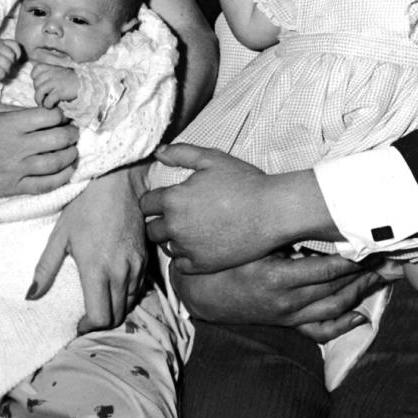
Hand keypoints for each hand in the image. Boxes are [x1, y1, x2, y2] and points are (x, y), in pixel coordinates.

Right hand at [0, 38, 21, 96]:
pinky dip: (1, 77)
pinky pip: (2, 73)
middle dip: (11, 63)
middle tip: (3, 66)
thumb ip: (11, 52)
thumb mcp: (1, 52)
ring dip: (6, 71)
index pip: (15, 44)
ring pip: (8, 65)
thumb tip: (22, 58)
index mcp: (0, 42)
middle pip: (12, 56)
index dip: (17, 53)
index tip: (12, 59)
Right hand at [0, 104, 77, 198]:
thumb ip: (14, 111)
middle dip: (71, 133)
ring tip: (72, 149)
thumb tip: (41, 111)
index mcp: (9, 125)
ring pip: (55, 162)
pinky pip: (45, 184)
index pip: (47, 117)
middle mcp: (15, 146)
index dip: (60, 115)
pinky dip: (62, 177)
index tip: (61, 116)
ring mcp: (16, 169)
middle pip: (57, 139)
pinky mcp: (15, 187)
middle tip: (73, 132)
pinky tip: (67, 170)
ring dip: (70, 155)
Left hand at [29, 167, 146, 331]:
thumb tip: (30, 296)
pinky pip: (139, 287)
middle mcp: (120, 272)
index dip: (88, 326)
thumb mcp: (59, 236)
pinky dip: (127, 293)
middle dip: (102, 320)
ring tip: (100, 300)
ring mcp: (136, 265)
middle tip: (87, 316)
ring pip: (130, 302)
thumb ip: (45, 269)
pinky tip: (113, 284)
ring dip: (116, 307)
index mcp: (97, 270)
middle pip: (117, 315)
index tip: (78, 323)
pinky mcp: (145, 257)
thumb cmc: (83, 207)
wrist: (115, 183)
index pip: (101, 317)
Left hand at [31, 62, 79, 108]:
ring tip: (45, 104)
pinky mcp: (60, 92)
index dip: (35, 77)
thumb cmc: (74, 81)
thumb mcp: (62, 72)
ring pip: (39, 92)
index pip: (37, 69)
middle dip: (38, 92)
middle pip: (36, 83)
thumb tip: (40, 82)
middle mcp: (53, 74)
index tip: (41, 84)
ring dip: (40, 100)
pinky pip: (47, 100)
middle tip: (44, 97)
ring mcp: (56, 82)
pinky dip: (48, 105)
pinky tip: (52, 106)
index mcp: (53, 68)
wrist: (88, 85)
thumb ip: (52, 74)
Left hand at [141, 143, 294, 272]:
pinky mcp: (202, 265)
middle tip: (179, 216)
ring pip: (166, 246)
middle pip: (151, 229)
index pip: (145, 204)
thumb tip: (158, 152)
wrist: (272, 211)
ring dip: (173, 239)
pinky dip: (185, 256)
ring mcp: (187, 248)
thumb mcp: (212, 159)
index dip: (154, 201)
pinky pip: (179, 265)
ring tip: (192, 230)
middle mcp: (174, 226)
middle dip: (160, 221)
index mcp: (172, 199)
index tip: (166, 200)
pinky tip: (199, 245)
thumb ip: (181, 153)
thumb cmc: (244, 182)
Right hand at [171, 254, 384, 341]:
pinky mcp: (286, 323)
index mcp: (277, 277)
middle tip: (391, 260)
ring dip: (362, 293)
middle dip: (368, 274)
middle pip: (338, 288)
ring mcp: (288, 315)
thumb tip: (315, 223)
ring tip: (384, 278)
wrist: (201, 293)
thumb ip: (280, 237)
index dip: (354, 259)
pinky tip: (361, 316)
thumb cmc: (223, 260)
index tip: (374, 246)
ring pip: (334, 306)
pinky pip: (320, 329)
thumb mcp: (248, 244)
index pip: (328, 268)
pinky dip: (343, 324)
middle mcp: (286, 300)